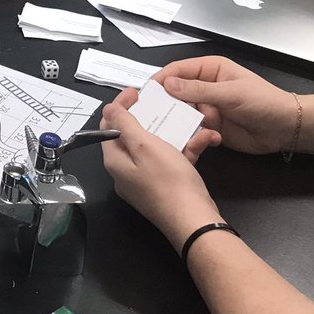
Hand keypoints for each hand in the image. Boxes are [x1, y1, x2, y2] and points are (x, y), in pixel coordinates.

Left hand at [100, 91, 222, 248]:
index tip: (137, 92)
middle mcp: (126, 172)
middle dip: (150, 117)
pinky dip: (186, 149)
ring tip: (191, 119)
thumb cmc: (168, 181)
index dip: (120, 106)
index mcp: (115, 161)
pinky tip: (205, 139)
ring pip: (156, 148)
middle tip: (163, 103)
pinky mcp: (165, 187)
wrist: (195, 220)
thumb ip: (125, 125)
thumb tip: (109, 109)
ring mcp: (145, 181)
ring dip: (175, 132)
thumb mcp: (144, 145)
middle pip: (131, 136)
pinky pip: (171, 161)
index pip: (108, 127)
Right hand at [153, 56, 298, 155]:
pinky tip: (201, 138)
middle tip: (155, 115)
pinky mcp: (209, 126)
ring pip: (182, 113)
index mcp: (209, 70)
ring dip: (183, 121)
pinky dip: (193, 134)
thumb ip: (198, 90)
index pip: (177, 70)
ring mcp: (206, 107)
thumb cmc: (263, 102)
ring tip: (182, 129)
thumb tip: (168, 84)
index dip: (161, 80)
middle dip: (168, 104)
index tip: (146, 93)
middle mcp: (204, 87)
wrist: (285, 128)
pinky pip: (192, 129)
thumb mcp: (230, 93)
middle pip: (175, 93)